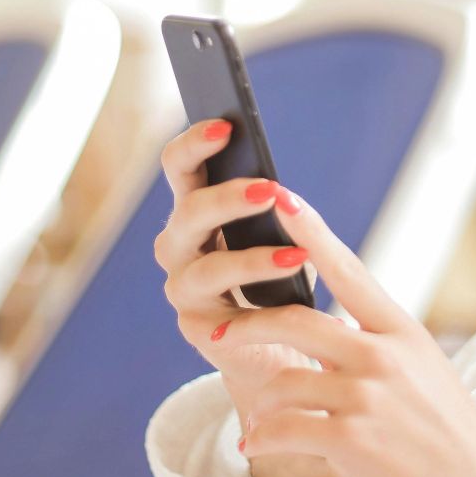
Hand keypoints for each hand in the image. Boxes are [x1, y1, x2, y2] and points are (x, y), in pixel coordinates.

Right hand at [154, 118, 359, 476]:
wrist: (283, 349)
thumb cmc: (282, 280)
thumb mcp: (281, 235)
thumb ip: (274, 209)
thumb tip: (283, 193)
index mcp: (194, 212)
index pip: (180, 167)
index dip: (195, 144)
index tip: (227, 126)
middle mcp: (180, 247)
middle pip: (189, 213)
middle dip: (228, 199)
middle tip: (269, 189)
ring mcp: (183, 290)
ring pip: (206, 269)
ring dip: (252, 260)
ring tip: (295, 254)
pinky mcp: (198, 331)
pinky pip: (223, 316)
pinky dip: (257, 304)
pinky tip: (289, 299)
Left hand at [219, 183, 475, 476]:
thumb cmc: (453, 436)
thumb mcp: (426, 370)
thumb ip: (379, 344)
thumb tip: (330, 329)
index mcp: (402, 330)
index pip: (349, 269)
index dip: (310, 232)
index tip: (280, 198)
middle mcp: (384, 354)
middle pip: (295, 320)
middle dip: (250, 324)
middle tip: (222, 328)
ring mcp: (368, 396)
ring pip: (282, 380)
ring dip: (262, 404)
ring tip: (258, 423)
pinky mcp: (352, 439)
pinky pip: (281, 428)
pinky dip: (260, 439)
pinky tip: (255, 446)